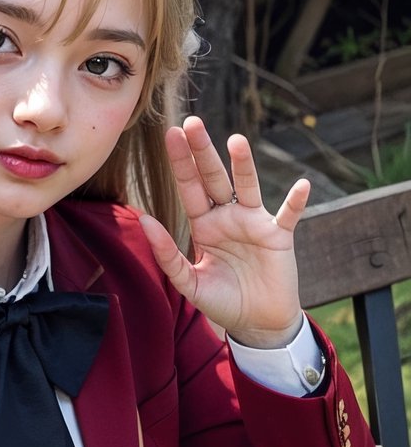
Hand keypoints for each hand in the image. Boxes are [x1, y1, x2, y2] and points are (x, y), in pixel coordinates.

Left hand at [139, 117, 309, 345]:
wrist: (257, 323)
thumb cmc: (223, 301)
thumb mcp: (190, 283)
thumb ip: (167, 255)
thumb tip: (145, 221)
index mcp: (204, 225)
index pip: (189, 187)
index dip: (181, 162)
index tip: (171, 134)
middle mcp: (228, 217)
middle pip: (214, 178)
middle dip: (203, 152)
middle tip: (192, 123)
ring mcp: (255, 223)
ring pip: (248, 188)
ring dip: (244, 165)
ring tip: (236, 142)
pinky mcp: (279, 237)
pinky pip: (288, 216)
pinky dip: (296, 202)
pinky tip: (301, 186)